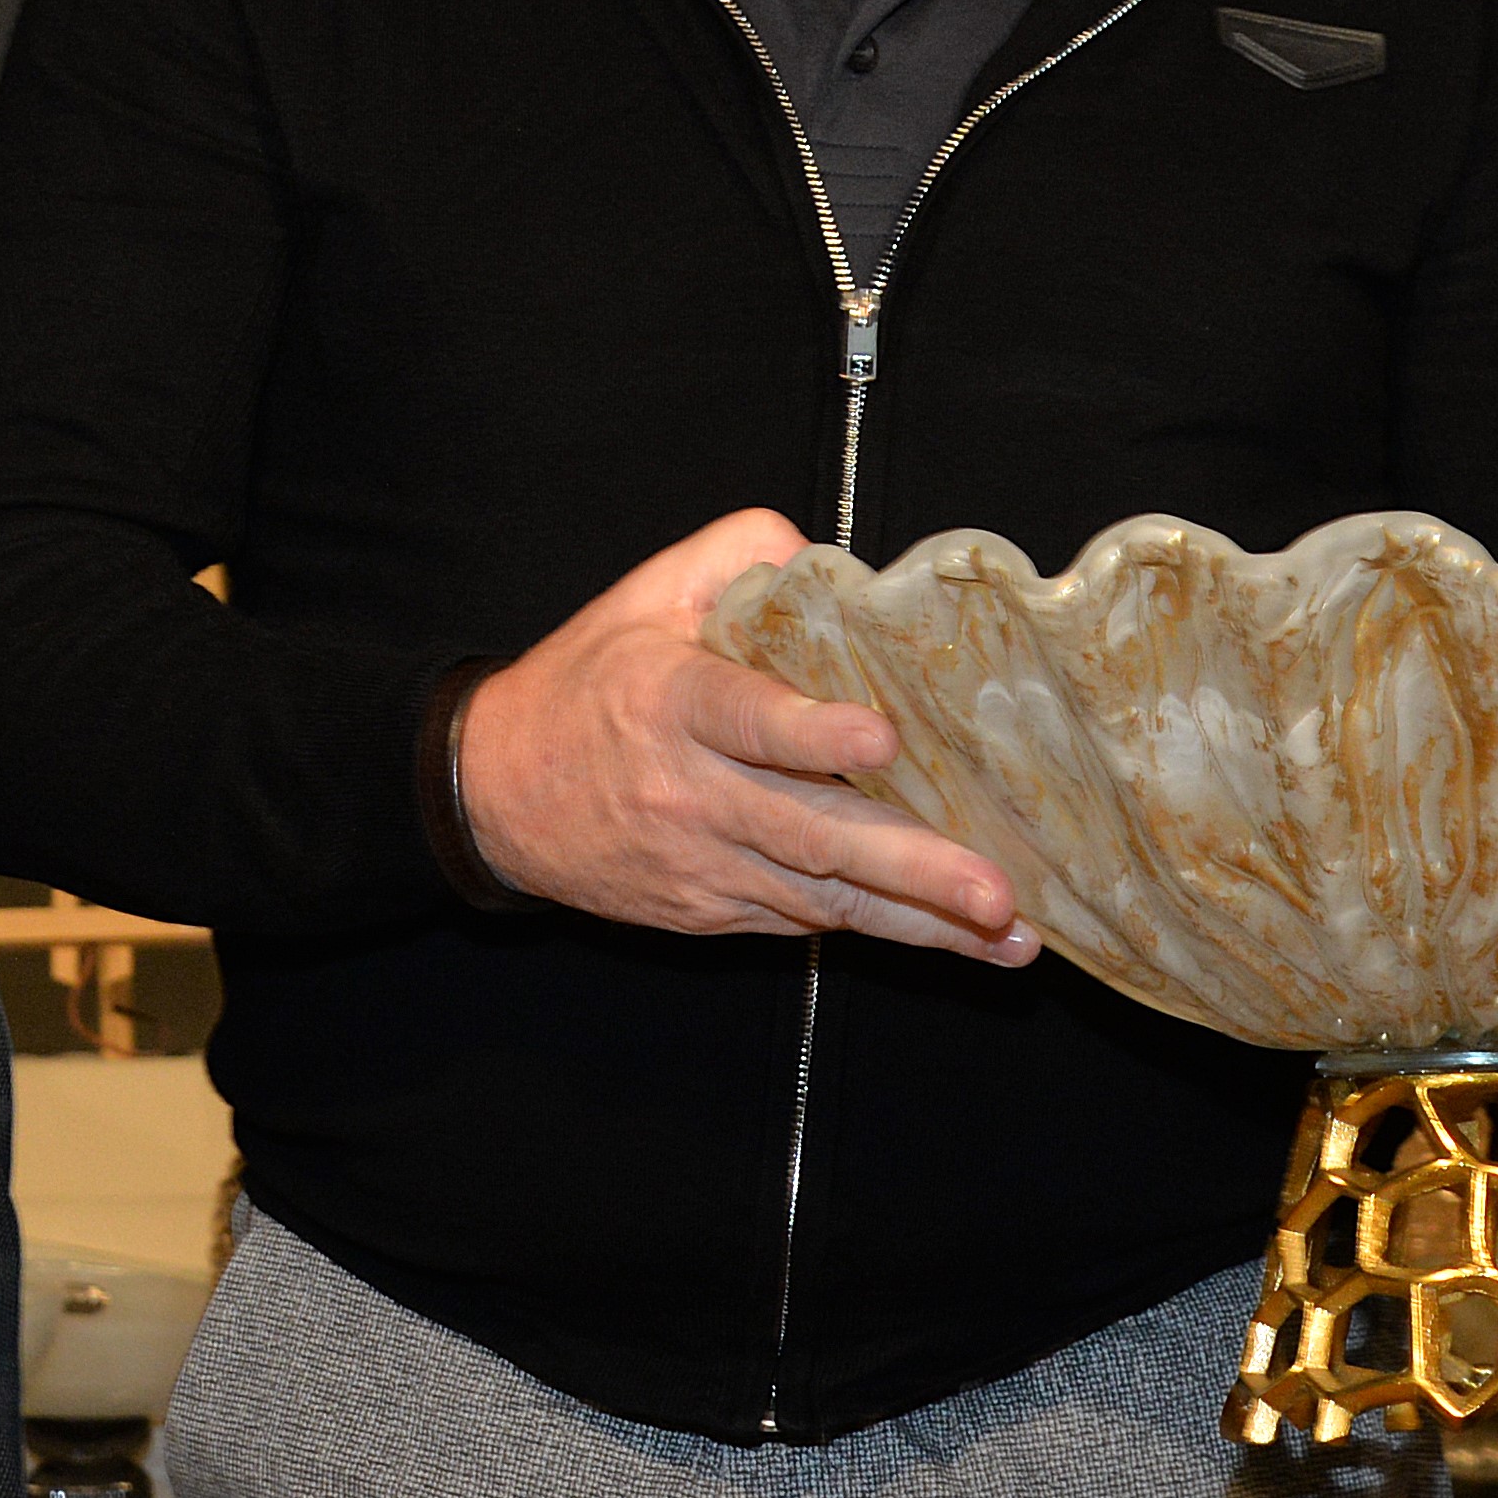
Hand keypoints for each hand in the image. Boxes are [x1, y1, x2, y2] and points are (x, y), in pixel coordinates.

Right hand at [452, 509, 1030, 961]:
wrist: (491, 794)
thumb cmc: (587, 683)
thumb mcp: (646, 592)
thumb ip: (743, 556)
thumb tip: (835, 560)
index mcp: (672, 701)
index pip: (746, 718)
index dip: (812, 730)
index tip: (882, 738)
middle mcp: (691, 792)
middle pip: (810, 834)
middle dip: (910, 866)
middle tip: (993, 890)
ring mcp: (704, 864)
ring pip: (822, 898)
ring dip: (920, 922)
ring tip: (1006, 937)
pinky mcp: (711, 911)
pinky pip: (804, 921)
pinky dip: (881, 931)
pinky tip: (956, 941)